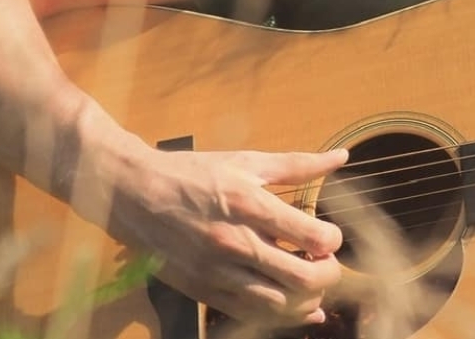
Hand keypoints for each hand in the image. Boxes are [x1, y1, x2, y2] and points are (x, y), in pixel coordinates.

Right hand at [104, 147, 348, 326]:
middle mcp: (235, 241)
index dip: (332, 241)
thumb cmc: (192, 173)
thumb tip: (341, 156)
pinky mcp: (202, 290)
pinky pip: (250, 314)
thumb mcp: (246, 161)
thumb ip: (298, 164)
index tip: (329, 236)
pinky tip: (299, 309)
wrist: (133, 194)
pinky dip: (281, 317)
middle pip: (302, 278)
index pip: (312, 236)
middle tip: (327, 263)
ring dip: (307, 300)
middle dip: (328, 275)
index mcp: (249, 204)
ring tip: (312, 284)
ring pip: (279, 304)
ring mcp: (217, 271)